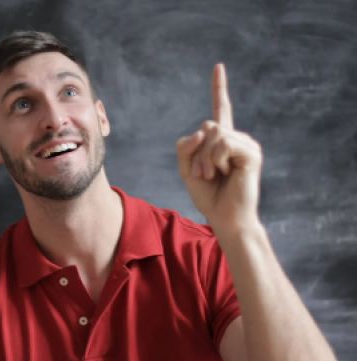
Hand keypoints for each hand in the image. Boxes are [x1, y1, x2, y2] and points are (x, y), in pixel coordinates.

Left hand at [176, 64, 262, 230]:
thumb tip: (203, 129)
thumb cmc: (208, 195)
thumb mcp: (187, 169)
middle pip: (206, 126)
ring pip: (213, 133)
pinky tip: (225, 172)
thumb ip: (186, 146)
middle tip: (204, 174)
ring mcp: (245, 144)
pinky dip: (215, 159)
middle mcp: (235, 138)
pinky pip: (223, 142)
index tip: (218, 66)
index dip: (218, 89)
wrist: (224, 217)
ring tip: (214, 175)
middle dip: (196, 153)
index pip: (220, 110)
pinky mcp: (251, 152)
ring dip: (205, 159)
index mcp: (222, 141)